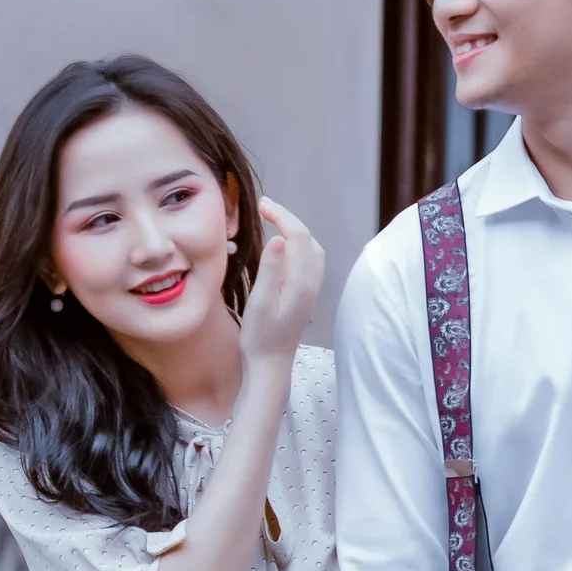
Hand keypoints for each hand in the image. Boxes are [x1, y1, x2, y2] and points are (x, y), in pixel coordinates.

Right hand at [238, 199, 323, 364]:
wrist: (271, 365)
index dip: (281, 216)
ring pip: (312, 248)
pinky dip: (298, 244)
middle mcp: (312, 283)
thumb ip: (270, 270)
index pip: (297, 236)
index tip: (261, 205)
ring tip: (273, 219)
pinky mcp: (306, 294)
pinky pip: (309, 260)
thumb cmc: (260, 337)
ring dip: (295, 230)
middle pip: (308, 238)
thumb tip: (278, 239)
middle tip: (264, 206)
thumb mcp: (259, 303)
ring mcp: (312, 289)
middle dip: (288, 218)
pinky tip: (283, 245)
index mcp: (301, 282)